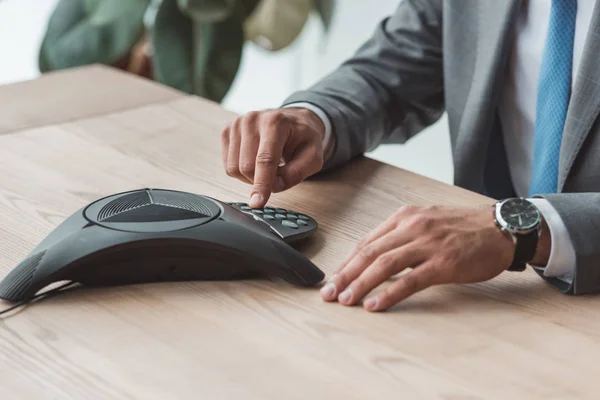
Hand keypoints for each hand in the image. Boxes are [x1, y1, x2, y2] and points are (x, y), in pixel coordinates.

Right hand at [221, 108, 325, 207]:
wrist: (293, 120)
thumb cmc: (303, 138)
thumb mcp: (312, 156)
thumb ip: (296, 173)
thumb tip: (274, 187)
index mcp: (275, 123)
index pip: (265, 160)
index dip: (261, 184)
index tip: (257, 203)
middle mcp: (252, 120)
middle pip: (246, 167)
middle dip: (261, 181)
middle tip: (277, 176)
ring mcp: (236, 124)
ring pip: (234, 168)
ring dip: (250, 177)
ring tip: (267, 167)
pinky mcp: (227, 131)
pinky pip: (228, 165)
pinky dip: (242, 171)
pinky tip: (254, 161)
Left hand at [320, 205, 539, 311]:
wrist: (502, 228)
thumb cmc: (464, 228)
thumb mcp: (427, 222)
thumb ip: (401, 237)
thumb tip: (374, 259)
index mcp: (405, 217)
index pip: (366, 242)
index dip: (346, 263)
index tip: (333, 279)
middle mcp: (412, 227)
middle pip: (369, 253)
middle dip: (345, 275)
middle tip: (329, 293)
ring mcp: (427, 244)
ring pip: (383, 265)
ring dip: (360, 284)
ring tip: (345, 300)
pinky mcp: (443, 263)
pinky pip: (409, 280)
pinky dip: (388, 293)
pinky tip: (374, 304)